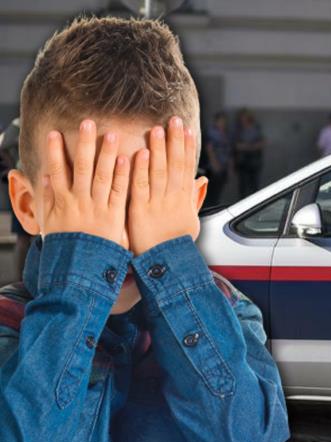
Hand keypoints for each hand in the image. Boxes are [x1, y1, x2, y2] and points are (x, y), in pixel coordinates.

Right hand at [43, 120, 129, 245]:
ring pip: (102, 176)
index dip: (54, 152)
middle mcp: (79, 202)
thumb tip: (43, 178)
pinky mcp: (115, 215)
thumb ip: (48, 200)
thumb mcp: (51, 224)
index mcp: (62, 202)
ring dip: (107, 154)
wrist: (80, 269)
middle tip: (88, 122)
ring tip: (112, 134)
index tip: (53, 133)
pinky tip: (127, 159)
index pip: (57, 172)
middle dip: (84, 144)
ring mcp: (98, 207)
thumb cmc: (66, 247)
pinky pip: (120, 193)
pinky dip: (123, 176)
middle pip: (81, 168)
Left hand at [128, 116, 199, 255]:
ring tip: (158, 129)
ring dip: (159, 150)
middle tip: (174, 120)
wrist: (164, 265)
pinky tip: (141, 153)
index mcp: (183, 199)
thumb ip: (195, 198)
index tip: (187, 128)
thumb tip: (203, 179)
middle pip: (174, 164)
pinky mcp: (139, 211)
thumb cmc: (175, 244)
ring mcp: (156, 204)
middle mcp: (172, 198)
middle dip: (174, 141)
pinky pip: (141, 187)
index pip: (186, 167)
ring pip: (159, 172)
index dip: (187, 147)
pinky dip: (141, 170)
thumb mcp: (191, 220)